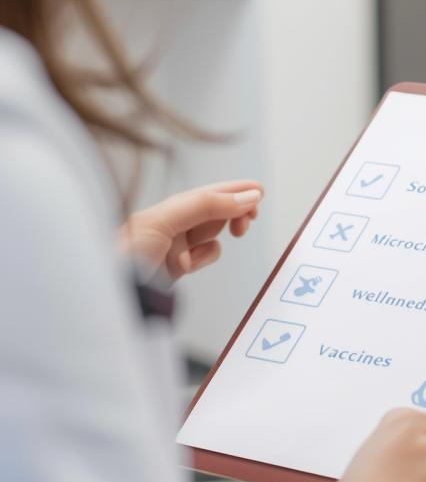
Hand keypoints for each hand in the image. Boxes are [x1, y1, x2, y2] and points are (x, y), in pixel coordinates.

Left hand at [119, 179, 262, 278]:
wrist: (110, 290)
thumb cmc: (124, 253)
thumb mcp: (165, 221)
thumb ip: (206, 206)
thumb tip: (247, 197)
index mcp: (168, 207)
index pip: (209, 192)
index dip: (234, 190)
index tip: (259, 191)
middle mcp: (173, 222)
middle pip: (215, 211)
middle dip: (234, 212)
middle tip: (247, 222)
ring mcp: (176, 244)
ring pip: (213, 232)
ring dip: (217, 235)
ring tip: (213, 242)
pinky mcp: (178, 266)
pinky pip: (204, 255)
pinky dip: (203, 258)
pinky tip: (188, 264)